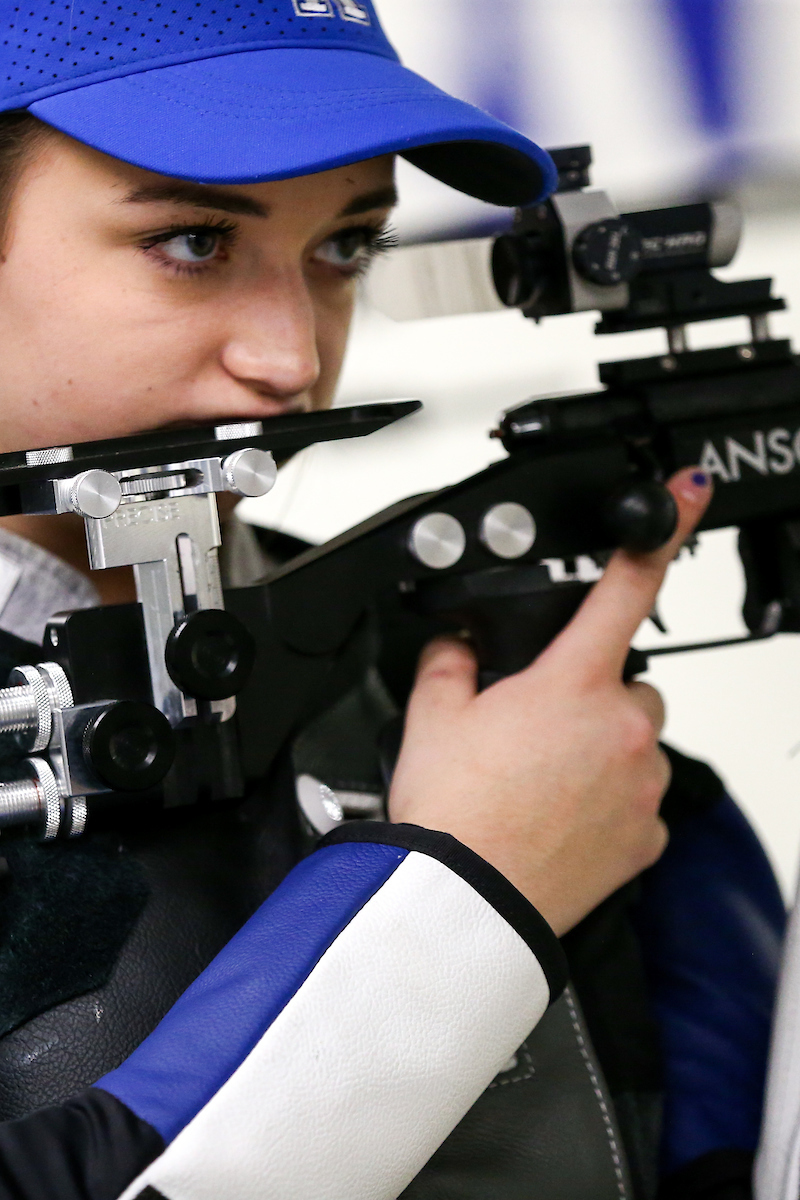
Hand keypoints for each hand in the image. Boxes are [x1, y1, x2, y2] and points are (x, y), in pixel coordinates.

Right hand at [389, 468, 711, 935]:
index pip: (625, 585)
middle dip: (592, 694)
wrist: (465, 899)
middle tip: (537, 729)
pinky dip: (611, 801)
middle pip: (629, 682)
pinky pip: (640, 799)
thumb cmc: (454, 814)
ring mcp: (640, 783)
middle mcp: (621, 726)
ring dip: (604, 748)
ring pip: (637, 741)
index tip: (690, 491)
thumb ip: (450, 662)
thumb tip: (457, 646)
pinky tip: (562, 817)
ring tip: (543, 781)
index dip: (662, 529)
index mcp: (572, 682)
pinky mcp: (648, 835)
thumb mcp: (432, 717)